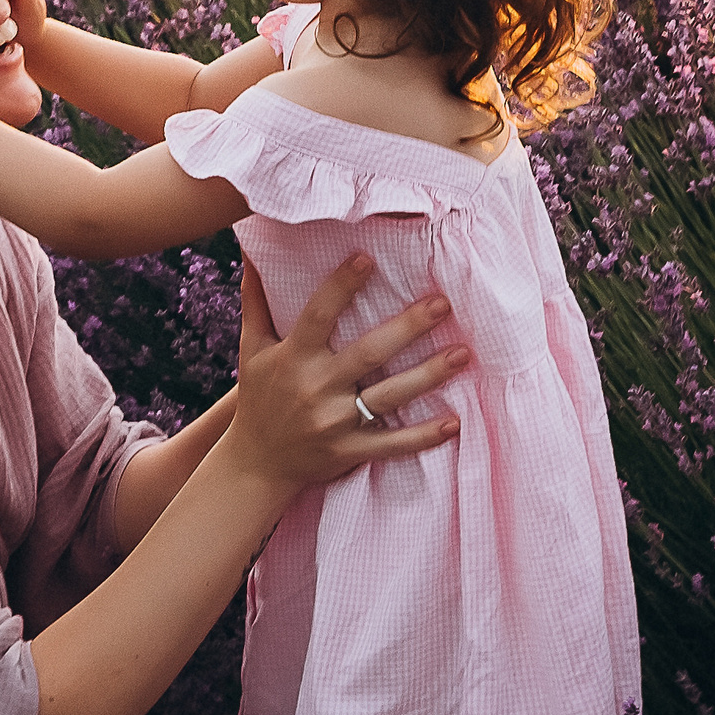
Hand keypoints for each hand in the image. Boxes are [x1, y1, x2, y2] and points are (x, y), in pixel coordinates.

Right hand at [227, 256, 464, 488]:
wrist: (256, 462)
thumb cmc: (259, 397)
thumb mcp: (252, 349)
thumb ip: (256, 300)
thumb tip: (252, 252)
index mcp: (293, 357)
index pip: (318, 315)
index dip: (341, 286)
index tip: (367, 259)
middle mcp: (316, 387)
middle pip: (368, 353)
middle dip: (407, 328)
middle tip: (443, 303)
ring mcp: (335, 423)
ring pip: (389, 396)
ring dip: (429, 376)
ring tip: (462, 353)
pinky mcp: (349, 451)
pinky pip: (392, 444)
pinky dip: (423, 436)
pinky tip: (454, 422)